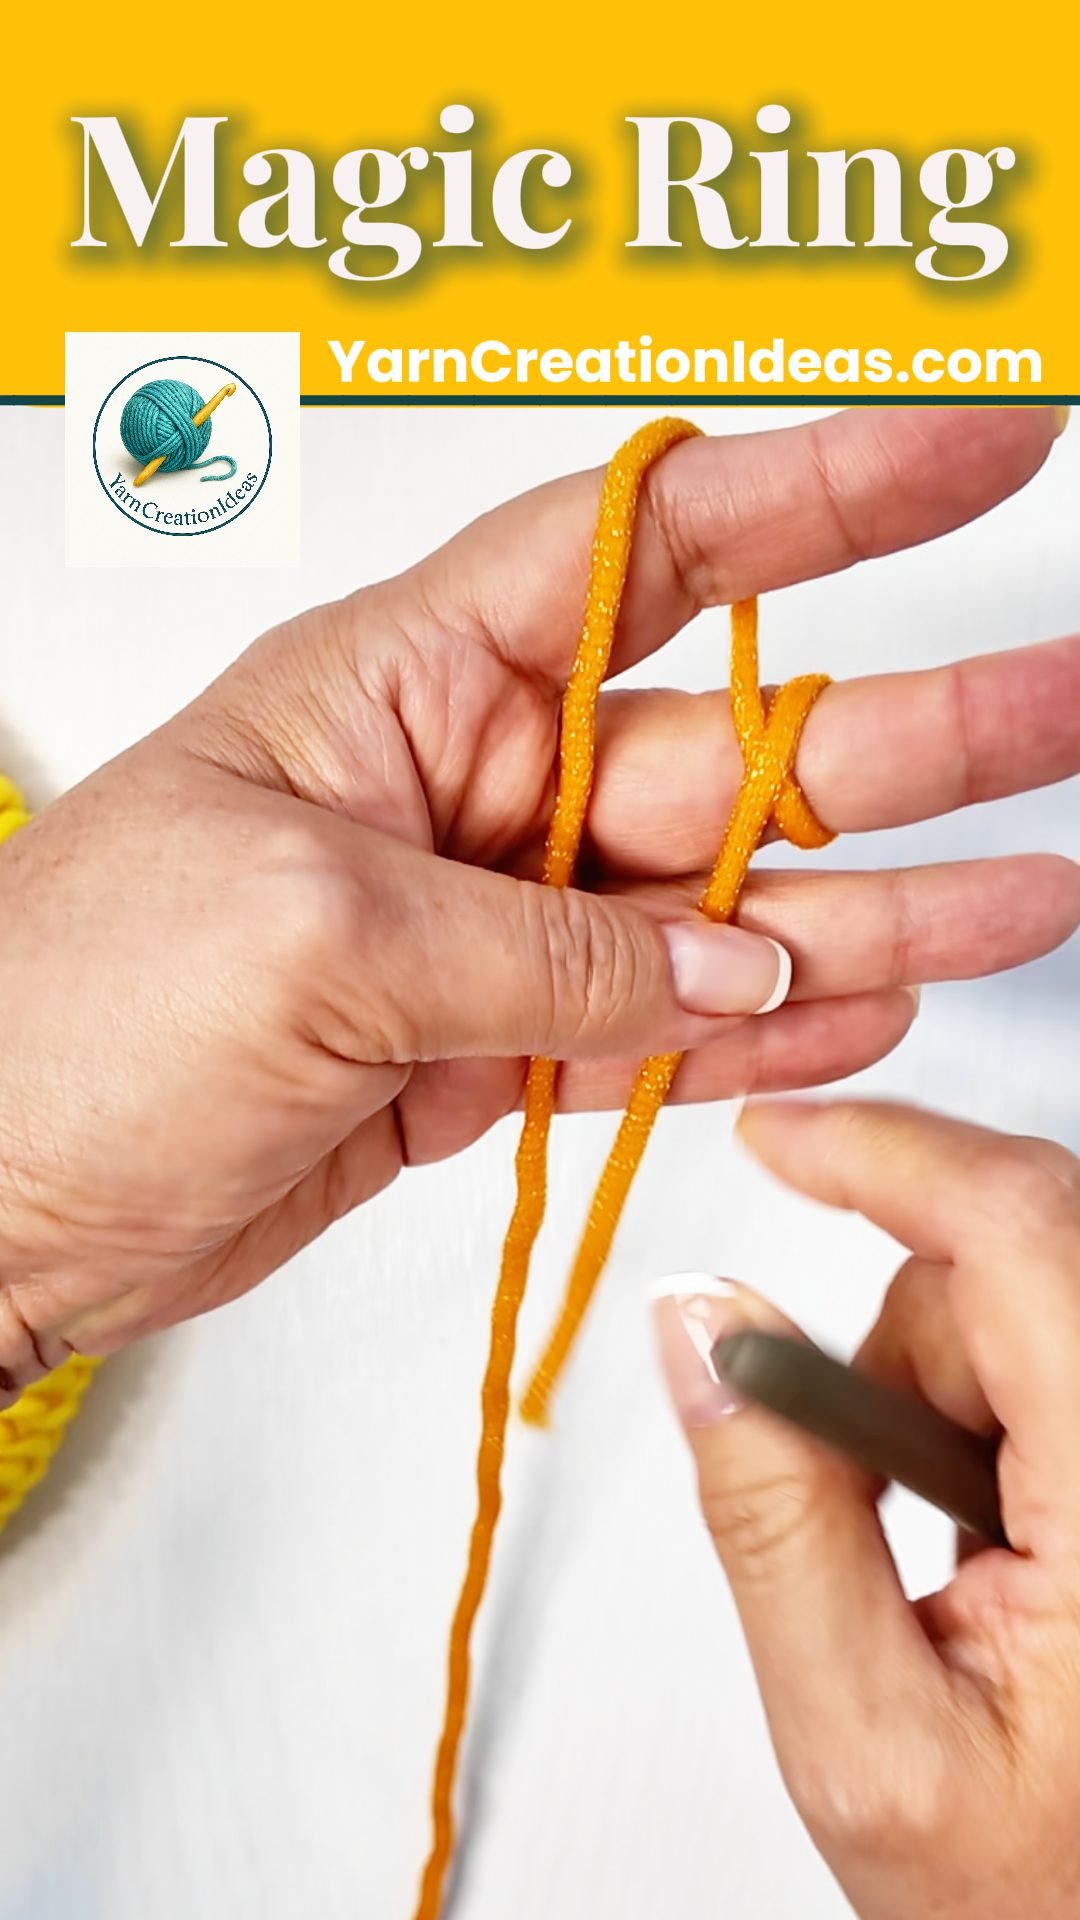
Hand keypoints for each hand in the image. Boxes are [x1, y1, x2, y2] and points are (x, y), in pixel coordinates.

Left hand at [1, 406, 1077, 1380]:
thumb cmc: (73, 1013)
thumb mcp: (318, 937)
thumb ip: (549, 948)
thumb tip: (738, 960)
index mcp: (407, 684)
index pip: (646, 547)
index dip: (825, 492)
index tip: (973, 448)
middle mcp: (469, 788)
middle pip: (731, 741)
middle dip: (911, 727)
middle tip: (1064, 710)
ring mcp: (493, 924)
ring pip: (725, 900)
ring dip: (880, 900)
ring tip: (1030, 893)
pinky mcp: (494, 1047)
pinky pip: (666, 1021)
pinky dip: (769, 1022)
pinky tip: (879, 998)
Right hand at [653, 1099, 1079, 1919]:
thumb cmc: (1053, 1898)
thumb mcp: (867, 1742)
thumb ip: (773, 1519)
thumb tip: (698, 1328)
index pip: (1020, 1231)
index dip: (884, 1153)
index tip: (774, 1136)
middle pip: (1018, 1256)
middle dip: (902, 1344)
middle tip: (875, 1496)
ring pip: (1028, 1301)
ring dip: (947, 1394)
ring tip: (961, 1560)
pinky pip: (1054, 1347)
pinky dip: (994, 1409)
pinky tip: (1008, 1540)